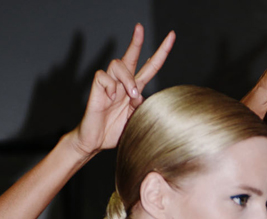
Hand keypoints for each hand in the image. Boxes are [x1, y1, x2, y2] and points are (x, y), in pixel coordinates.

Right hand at [69, 24, 175, 155]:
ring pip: (118, 63)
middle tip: (140, 27)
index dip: (160, 53)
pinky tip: (109, 98)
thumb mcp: (133, 121)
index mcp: (134, 90)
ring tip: (130, 95)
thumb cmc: (113, 132)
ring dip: (127, 78)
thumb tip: (139, 96)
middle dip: (136, 41)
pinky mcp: (97, 87)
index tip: (172, 37)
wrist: (94, 141)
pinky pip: (104, 77)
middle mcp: (122, 83)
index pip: (149, 67)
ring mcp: (109, 84)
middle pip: (131, 56)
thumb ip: (139, 109)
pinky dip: (110, 86)